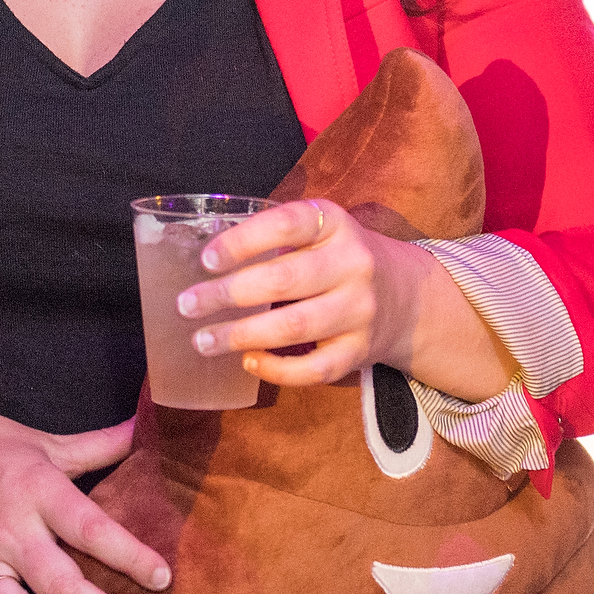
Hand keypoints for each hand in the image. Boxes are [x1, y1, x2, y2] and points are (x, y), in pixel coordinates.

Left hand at [178, 200, 509, 400]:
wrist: (407, 295)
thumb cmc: (338, 258)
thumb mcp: (320, 231)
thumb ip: (275, 237)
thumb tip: (203, 258)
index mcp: (335, 224)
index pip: (286, 225)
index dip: (243, 241)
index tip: (206, 260)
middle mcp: (352, 263)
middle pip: (284, 280)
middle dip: (228, 295)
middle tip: (187, 306)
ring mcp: (360, 310)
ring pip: (295, 327)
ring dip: (241, 335)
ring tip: (203, 340)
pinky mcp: (361, 351)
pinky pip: (314, 369)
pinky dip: (276, 369)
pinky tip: (248, 361)